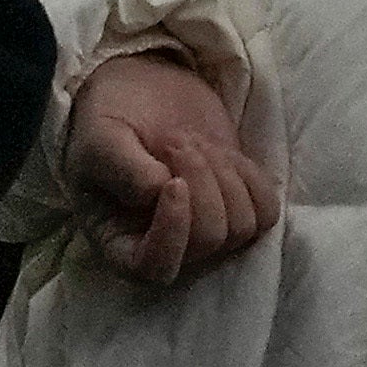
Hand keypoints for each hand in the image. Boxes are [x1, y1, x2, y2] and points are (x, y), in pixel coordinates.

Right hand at [65, 48, 282, 287]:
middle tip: (175, 141)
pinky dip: (250, 178)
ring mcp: (206, 232)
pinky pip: (266, 212)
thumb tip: (158, 193)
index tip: (173, 182)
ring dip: (224, 175)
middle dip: (200, 181)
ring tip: (195, 145)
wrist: (145, 96)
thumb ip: (123, 170)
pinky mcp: (238, 209)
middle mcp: (167, 249)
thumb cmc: (110, 123)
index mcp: (120, 245)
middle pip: (210, 238)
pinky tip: (224, 155)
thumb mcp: (100, 140)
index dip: (173, 231)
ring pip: (242, 226)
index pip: (156, 270)